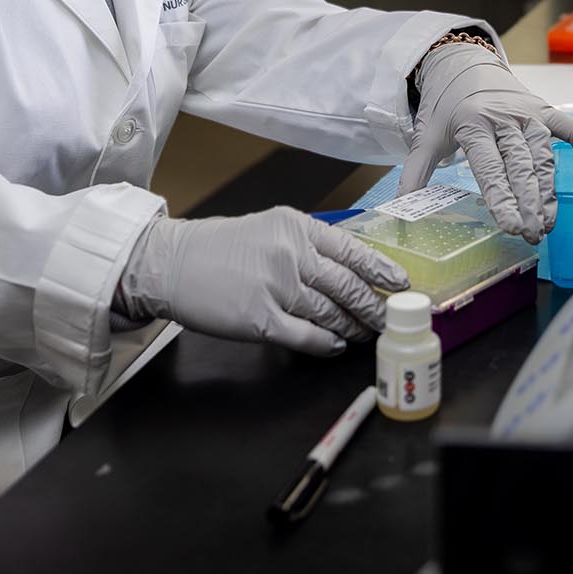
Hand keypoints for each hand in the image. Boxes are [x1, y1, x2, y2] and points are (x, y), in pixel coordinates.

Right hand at [114, 208, 409, 355]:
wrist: (171, 263)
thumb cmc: (219, 248)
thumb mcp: (269, 229)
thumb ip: (307, 244)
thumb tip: (350, 267)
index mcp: (296, 228)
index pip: (352, 250)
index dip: (381, 270)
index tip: (401, 283)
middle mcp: (291, 255)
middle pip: (349, 286)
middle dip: (373, 307)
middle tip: (387, 318)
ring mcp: (277, 288)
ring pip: (332, 314)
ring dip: (353, 327)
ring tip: (364, 334)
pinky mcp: (261, 320)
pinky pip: (307, 337)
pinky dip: (326, 344)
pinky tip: (334, 345)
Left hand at [401, 43, 572, 242]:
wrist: (465, 67)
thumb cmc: (447, 108)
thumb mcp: (427, 137)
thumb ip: (416, 172)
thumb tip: (399, 207)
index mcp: (473, 124)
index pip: (490, 167)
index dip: (502, 197)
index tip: (511, 226)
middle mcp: (504, 118)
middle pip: (520, 165)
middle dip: (528, 202)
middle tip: (533, 234)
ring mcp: (528, 113)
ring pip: (544, 155)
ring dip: (549, 190)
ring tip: (549, 222)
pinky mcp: (545, 110)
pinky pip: (571, 128)